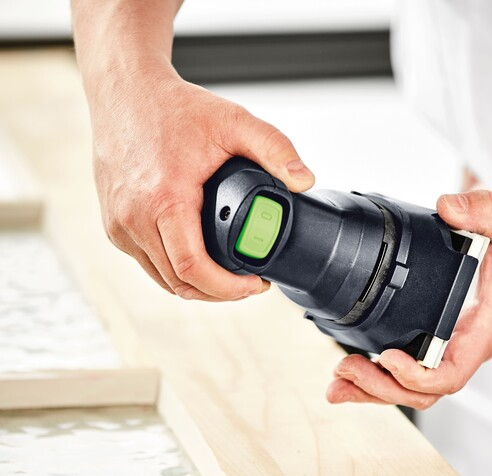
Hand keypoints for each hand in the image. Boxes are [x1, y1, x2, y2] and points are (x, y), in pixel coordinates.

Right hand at [89, 66, 313, 300]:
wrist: (124, 93)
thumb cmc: (173, 108)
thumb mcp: (234, 121)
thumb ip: (276, 149)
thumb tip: (305, 182)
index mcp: (164, 200)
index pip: (193, 268)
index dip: (228, 288)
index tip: (256, 283)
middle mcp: (133, 218)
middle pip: (179, 283)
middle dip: (219, 292)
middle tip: (249, 282)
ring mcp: (118, 225)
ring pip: (161, 279)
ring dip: (197, 286)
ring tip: (229, 276)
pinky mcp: (112, 225)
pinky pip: (147, 263)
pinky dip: (175, 269)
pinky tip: (201, 261)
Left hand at [326, 190, 491, 408]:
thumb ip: (482, 209)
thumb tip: (446, 206)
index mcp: (486, 328)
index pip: (451, 373)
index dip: (417, 375)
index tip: (386, 356)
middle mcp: (472, 345)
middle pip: (426, 392)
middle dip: (382, 388)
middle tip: (342, 369)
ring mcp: (461, 345)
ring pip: (420, 388)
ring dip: (378, 389)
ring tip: (338, 381)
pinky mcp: (452, 338)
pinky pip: (420, 369)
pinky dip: (387, 375)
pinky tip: (360, 369)